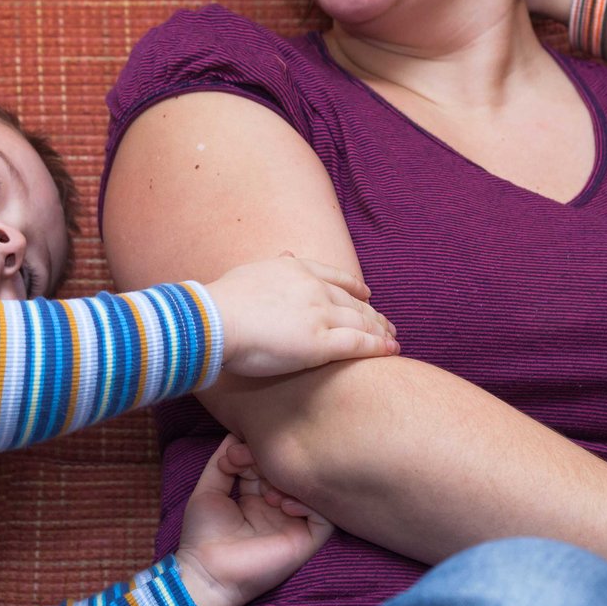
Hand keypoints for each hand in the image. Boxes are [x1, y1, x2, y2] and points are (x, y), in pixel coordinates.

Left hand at [174, 435, 331, 605]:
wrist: (206, 572)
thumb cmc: (203, 535)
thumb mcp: (208, 490)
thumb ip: (221, 463)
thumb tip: (235, 434)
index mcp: (256, 497)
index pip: (267, 464)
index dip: (254, 453)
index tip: (235, 453)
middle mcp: (277, 508)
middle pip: (288, 473)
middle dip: (270, 462)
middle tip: (248, 462)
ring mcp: (293, 523)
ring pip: (308, 489)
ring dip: (289, 481)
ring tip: (266, 489)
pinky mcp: (306, 541)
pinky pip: (324, 517)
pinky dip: (308, 503)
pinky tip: (282, 503)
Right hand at [204, 254, 395, 378]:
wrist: (213, 320)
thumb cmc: (221, 302)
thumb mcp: (251, 271)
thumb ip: (274, 266)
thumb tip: (287, 253)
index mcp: (296, 270)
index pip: (335, 277)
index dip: (354, 287)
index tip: (367, 294)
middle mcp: (314, 289)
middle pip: (353, 301)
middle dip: (373, 314)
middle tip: (388, 324)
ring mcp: (320, 315)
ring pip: (361, 322)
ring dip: (381, 331)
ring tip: (393, 340)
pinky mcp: (320, 343)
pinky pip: (358, 344)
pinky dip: (378, 347)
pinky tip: (391, 351)